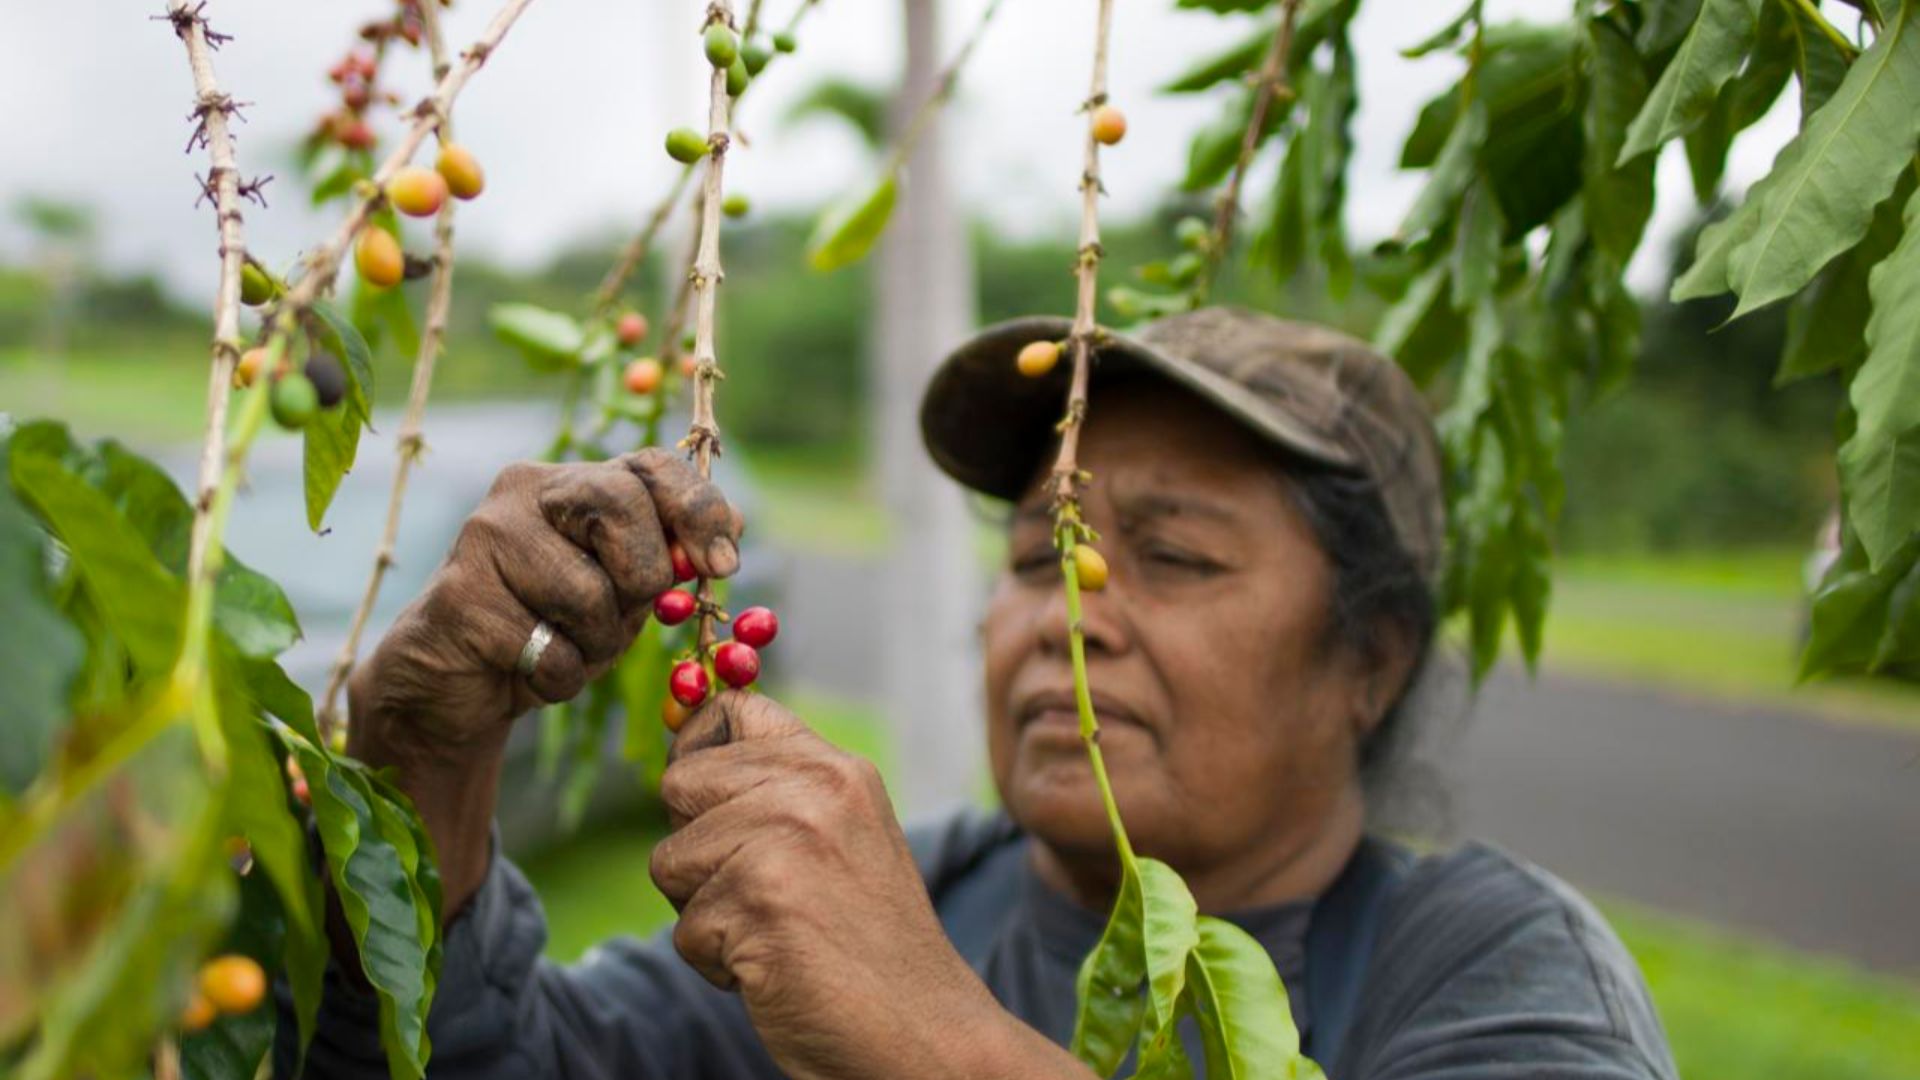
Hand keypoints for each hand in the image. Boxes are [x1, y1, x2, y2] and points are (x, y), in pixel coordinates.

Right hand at [348, 448, 741, 756]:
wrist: (457, 684)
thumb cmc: (553, 628)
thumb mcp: (624, 591)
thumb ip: (669, 557)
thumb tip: (737, 526)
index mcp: (575, 481)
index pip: (651, 465)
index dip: (699, 510)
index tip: (724, 566)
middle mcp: (525, 490)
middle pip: (621, 509)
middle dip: (642, 580)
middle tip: (621, 616)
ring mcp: (482, 536)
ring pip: (588, 593)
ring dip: (596, 646)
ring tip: (565, 648)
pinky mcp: (458, 595)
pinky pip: (549, 650)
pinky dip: (558, 679)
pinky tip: (528, 670)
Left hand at [650, 693, 1087, 1079]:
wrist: (926, 1032)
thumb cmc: (868, 943)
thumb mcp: (842, 836)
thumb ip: (781, 790)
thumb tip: (682, 754)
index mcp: (836, 767)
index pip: (730, 709)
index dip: (698, 751)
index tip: (711, 801)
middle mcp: (815, 788)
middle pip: (679, 784)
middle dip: (696, 848)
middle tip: (761, 892)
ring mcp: (787, 840)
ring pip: (668, 861)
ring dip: (704, 913)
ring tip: (774, 932)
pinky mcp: (760, 901)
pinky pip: (683, 930)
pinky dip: (718, 964)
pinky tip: (777, 969)